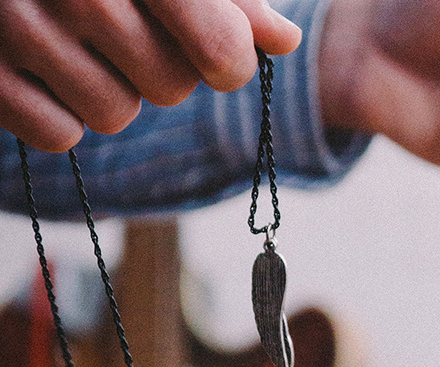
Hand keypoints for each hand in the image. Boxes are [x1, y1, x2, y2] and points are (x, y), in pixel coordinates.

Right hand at [0, 0, 300, 152]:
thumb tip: (284, 39)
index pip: (220, 47)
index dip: (229, 62)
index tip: (219, 54)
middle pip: (170, 87)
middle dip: (160, 68)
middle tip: (123, 31)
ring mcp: (18, 28)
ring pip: (114, 115)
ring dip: (109, 91)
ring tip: (77, 42)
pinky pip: (58, 135)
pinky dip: (58, 113)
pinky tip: (42, 67)